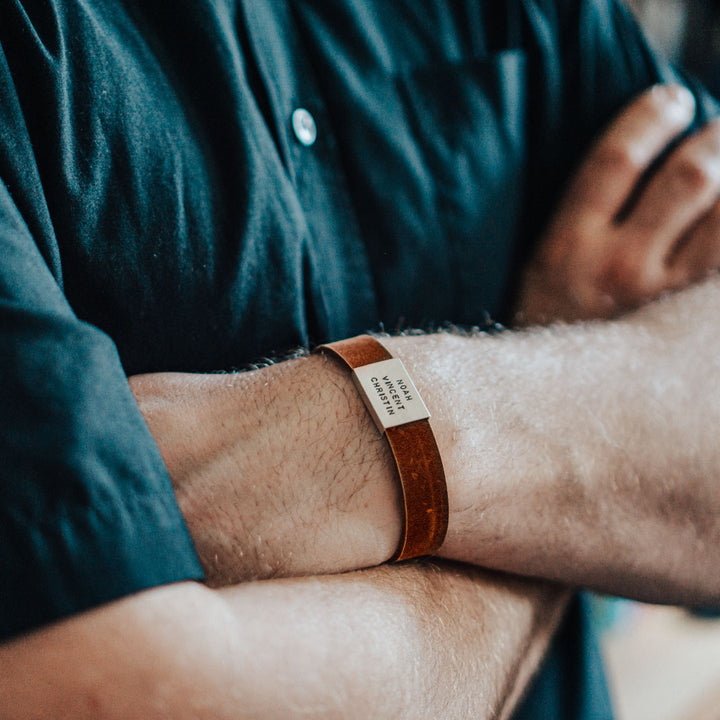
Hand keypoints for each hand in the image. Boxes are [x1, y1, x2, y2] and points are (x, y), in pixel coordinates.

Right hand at [517, 84, 719, 323]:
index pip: (617, 159)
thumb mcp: (539, 267)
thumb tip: (639, 160)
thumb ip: (580, 216)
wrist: (553, 404)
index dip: (652, 117)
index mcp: (568, 248)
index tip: (670, 100)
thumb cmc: (545, 327)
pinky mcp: (692, 325)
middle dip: (718, 137)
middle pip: (692, 176)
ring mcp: (665, 300)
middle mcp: (620, 269)